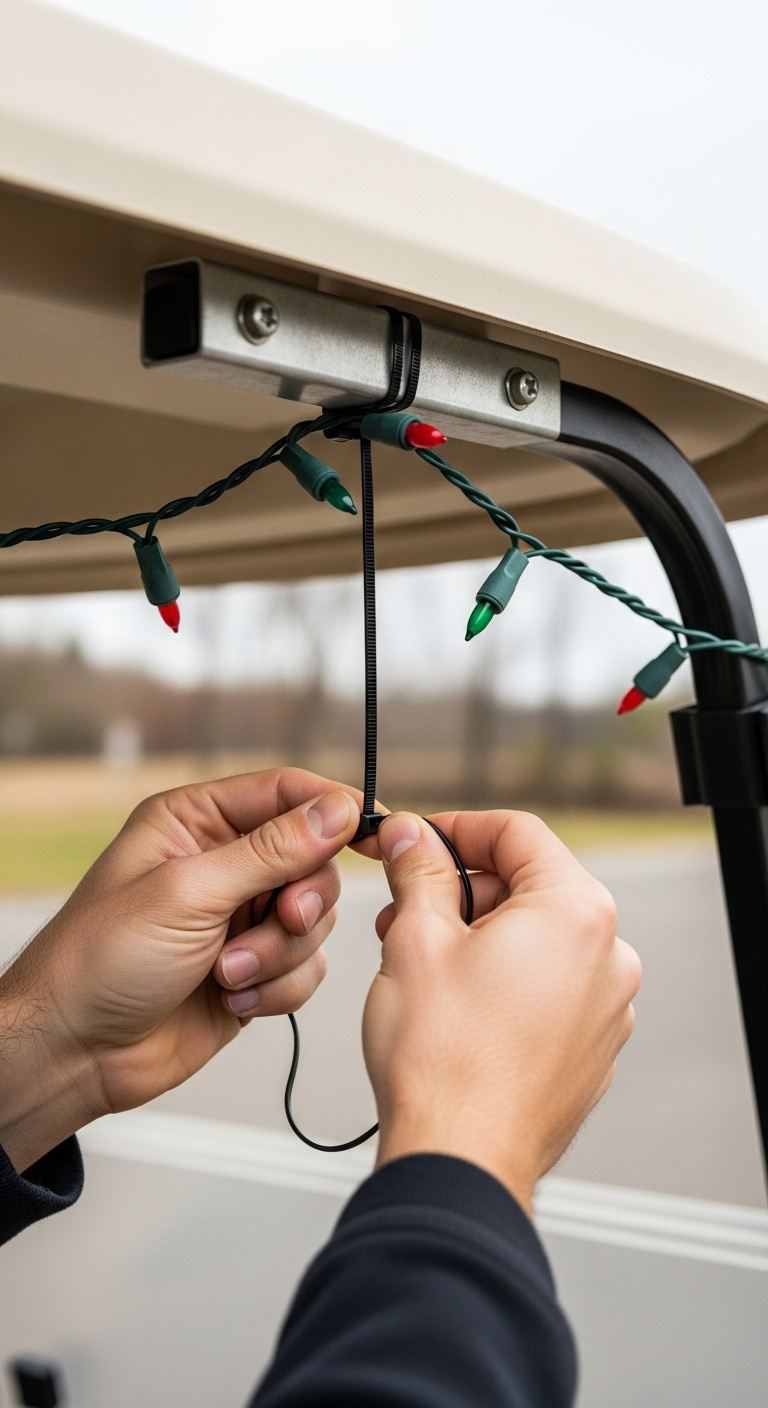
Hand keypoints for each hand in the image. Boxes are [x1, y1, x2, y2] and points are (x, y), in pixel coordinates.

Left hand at [0, 768, 359, 1171]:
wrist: (76, 1052)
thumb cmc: (99, 962)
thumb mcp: (189, 892)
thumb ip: (271, 851)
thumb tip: (335, 810)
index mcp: (196, 821)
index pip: (286, 792)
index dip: (334, 809)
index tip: (374, 834)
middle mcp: (222, 863)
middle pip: (313, 859)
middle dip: (301, 899)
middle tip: (281, 919)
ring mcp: (239, 917)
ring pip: (313, 918)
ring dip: (279, 953)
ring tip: (227, 973)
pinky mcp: (253, 967)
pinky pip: (306, 967)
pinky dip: (278, 986)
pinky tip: (234, 999)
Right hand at [364, 810, 640, 1214]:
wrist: (461, 1160)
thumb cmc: (443, 1059)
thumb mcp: (415, 938)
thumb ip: (417, 870)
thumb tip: (411, 836)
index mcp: (576, 912)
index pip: (518, 832)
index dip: (456, 827)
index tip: (415, 839)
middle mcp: (608, 956)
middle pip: (531, 885)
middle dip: (462, 888)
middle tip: (404, 905)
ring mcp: (606, 1009)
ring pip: (537, 940)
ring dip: (478, 934)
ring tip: (417, 960)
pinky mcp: (590, 1050)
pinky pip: (547, 989)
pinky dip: (503, 980)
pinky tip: (451, 1004)